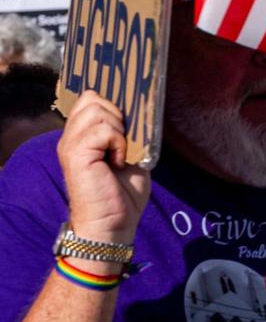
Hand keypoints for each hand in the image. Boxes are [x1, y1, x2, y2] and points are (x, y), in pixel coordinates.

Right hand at [57, 91, 150, 244]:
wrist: (113, 223)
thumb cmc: (123, 193)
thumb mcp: (129, 153)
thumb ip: (126, 130)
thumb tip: (138, 106)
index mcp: (82, 134)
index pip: (90, 97)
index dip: (112, 101)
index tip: (127, 119)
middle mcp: (71, 136)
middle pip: (93, 98)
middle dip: (118, 115)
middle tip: (122, 144)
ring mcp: (70, 144)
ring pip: (98, 110)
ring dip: (118, 130)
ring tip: (119, 154)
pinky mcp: (75, 154)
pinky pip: (103, 129)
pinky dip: (118, 142)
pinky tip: (117, 162)